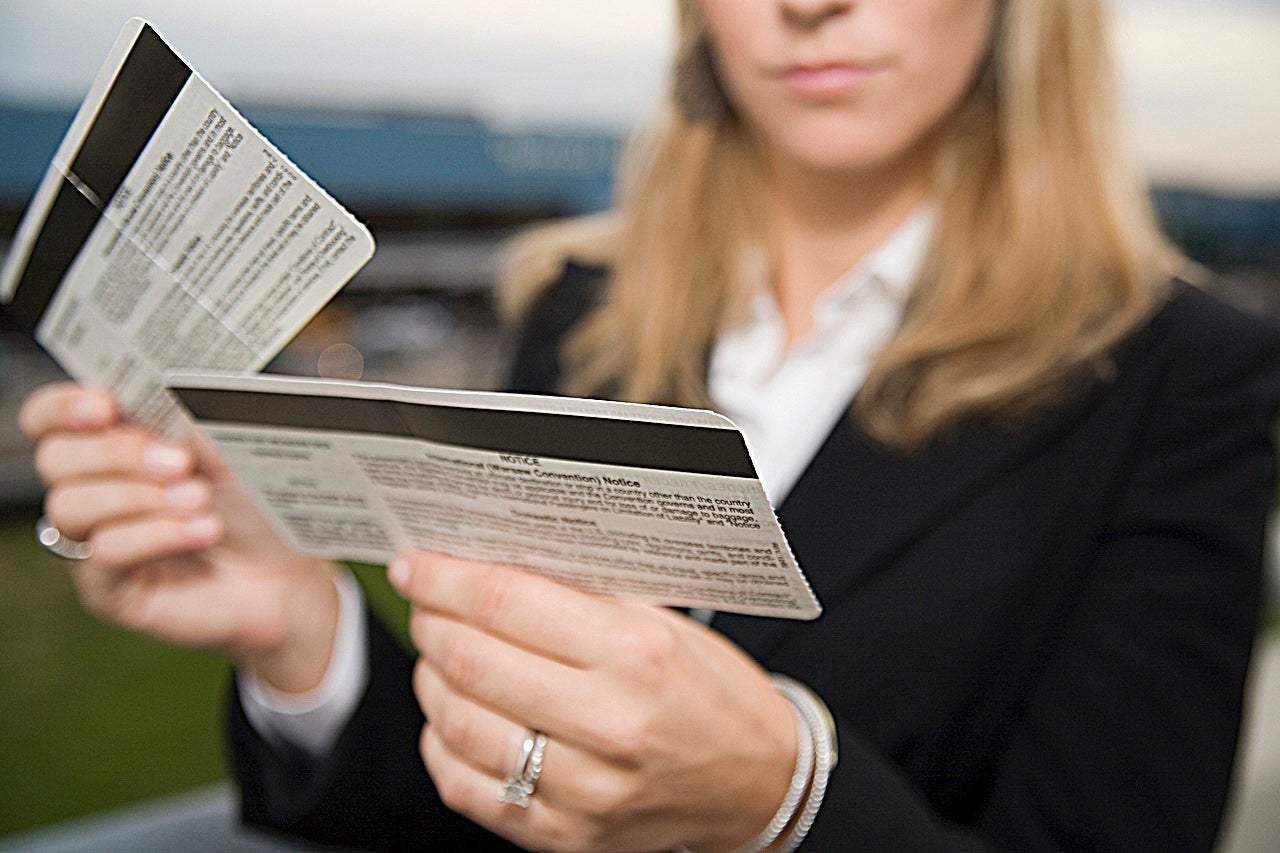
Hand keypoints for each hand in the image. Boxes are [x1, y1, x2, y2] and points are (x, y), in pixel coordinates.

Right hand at [19, 382, 339, 692]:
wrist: (292, 569)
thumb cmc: (261, 501)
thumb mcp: (234, 447)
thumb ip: (194, 415)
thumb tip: (171, 392)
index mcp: (117, 439)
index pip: (51, 416)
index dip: (65, 407)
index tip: (106, 406)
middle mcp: (97, 487)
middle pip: (55, 458)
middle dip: (115, 453)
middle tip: (179, 460)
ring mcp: (98, 539)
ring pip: (70, 506)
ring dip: (140, 497)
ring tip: (200, 498)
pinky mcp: (110, 588)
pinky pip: (104, 553)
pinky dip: (157, 535)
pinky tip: (203, 530)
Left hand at [390, 551, 797, 851]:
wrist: (757, 782)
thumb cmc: (713, 695)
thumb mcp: (663, 622)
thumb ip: (580, 597)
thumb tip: (492, 565)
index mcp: (636, 654)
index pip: (507, 603)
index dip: (446, 579)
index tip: (418, 567)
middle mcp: (609, 724)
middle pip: (473, 661)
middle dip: (431, 621)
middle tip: (425, 603)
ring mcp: (584, 790)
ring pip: (459, 724)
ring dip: (431, 679)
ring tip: (440, 657)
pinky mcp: (566, 836)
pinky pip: (468, 788)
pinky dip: (443, 745)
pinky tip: (455, 717)